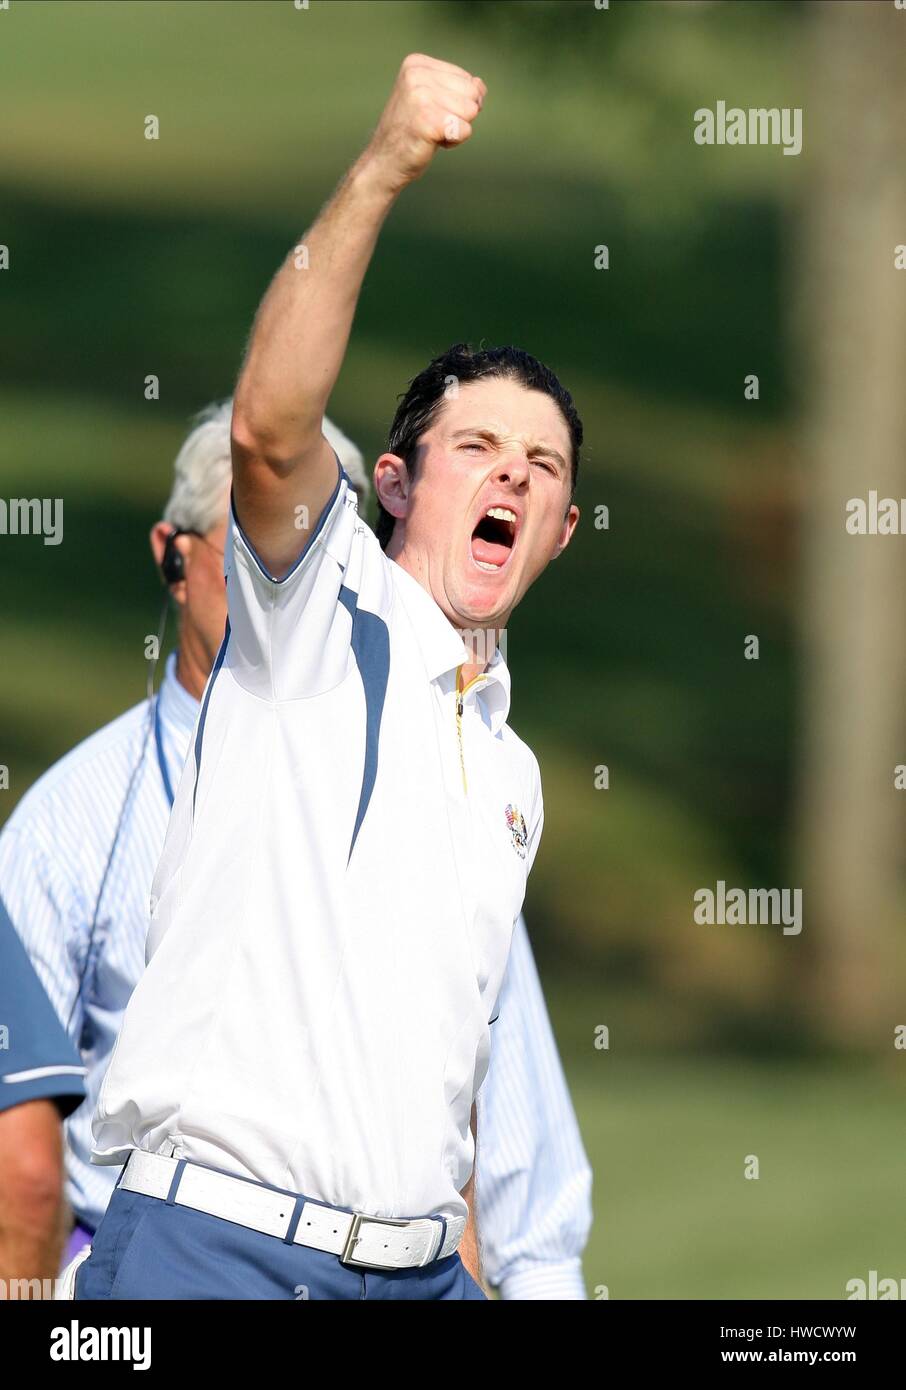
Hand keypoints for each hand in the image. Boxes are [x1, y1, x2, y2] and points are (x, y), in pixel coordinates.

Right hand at [362, 53, 486, 194]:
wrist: (383, 163)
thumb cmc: (411, 133)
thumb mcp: (432, 100)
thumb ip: (458, 88)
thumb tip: (480, 86)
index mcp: (416, 63)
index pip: (466, 79)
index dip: (456, 103)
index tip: (430, 113)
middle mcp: (417, 75)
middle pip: (472, 93)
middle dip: (459, 115)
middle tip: (431, 125)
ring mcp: (421, 97)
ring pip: (471, 111)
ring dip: (456, 129)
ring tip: (430, 133)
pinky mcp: (428, 121)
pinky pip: (464, 130)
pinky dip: (453, 142)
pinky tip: (431, 142)